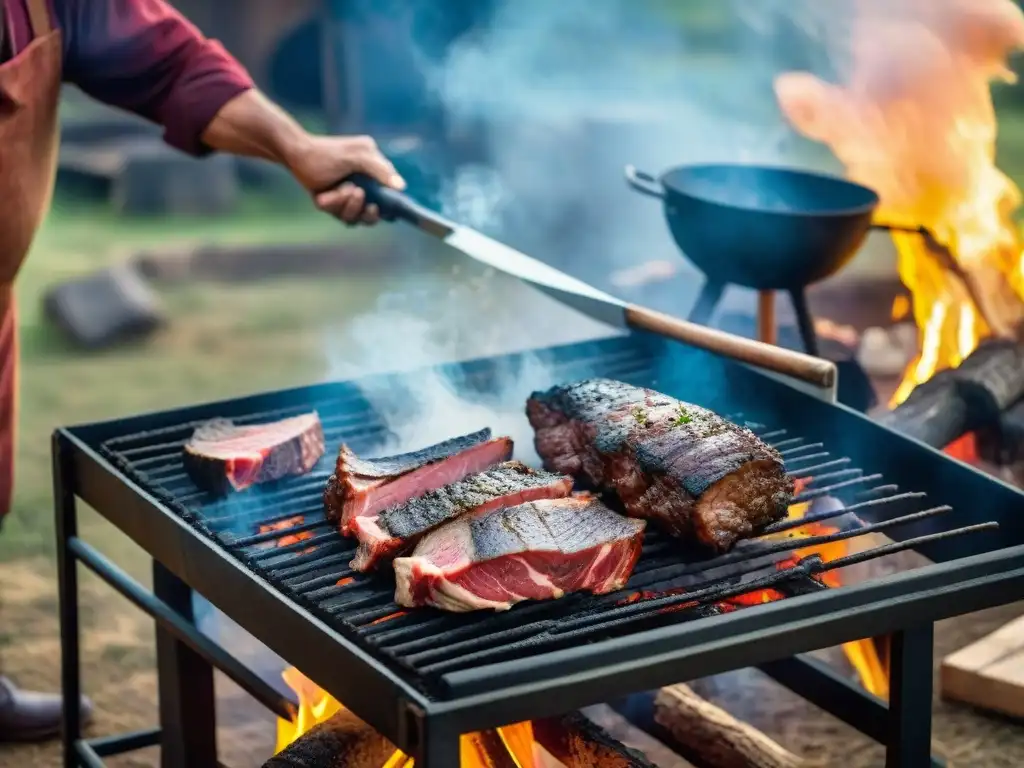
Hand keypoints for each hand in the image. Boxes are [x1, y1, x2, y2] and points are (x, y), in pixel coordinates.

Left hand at [287, 134, 405, 224]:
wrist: (296, 155)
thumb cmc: (328, 152)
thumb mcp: (357, 156)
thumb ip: (380, 170)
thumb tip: (401, 186)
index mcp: (375, 173)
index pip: (391, 197)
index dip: (390, 208)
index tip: (385, 210)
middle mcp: (364, 187)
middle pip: (373, 214)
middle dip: (366, 210)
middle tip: (359, 196)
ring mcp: (348, 197)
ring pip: (355, 217)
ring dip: (347, 205)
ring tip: (340, 188)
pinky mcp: (334, 205)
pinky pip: (338, 214)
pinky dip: (332, 205)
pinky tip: (325, 193)